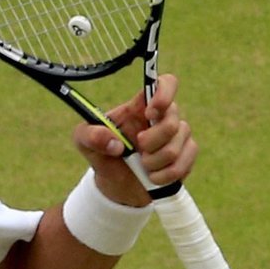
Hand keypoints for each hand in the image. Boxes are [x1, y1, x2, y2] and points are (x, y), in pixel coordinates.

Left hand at [71, 74, 198, 205]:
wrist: (116, 185)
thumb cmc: (102, 154)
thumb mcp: (83, 141)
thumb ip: (90, 135)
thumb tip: (115, 143)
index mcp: (140, 106)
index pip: (164, 83)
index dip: (164, 93)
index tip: (150, 112)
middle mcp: (163, 117)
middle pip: (171, 120)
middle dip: (152, 141)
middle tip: (138, 149)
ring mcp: (178, 136)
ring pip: (177, 145)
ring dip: (156, 161)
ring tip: (143, 166)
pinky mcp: (186, 156)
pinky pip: (184, 163)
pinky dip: (166, 174)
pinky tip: (154, 177)